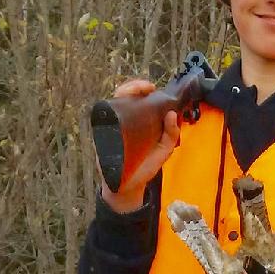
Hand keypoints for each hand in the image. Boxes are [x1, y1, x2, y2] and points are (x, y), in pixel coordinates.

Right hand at [99, 79, 180, 212]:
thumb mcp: (163, 151)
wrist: (128, 186)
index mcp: (141, 122)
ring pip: (113, 102)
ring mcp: (112, 126)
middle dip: (134, 87)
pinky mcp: (102, 134)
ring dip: (123, 92)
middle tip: (146, 89)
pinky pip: (103, 117)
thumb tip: (172, 115)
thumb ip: (171, 135)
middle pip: (125, 96)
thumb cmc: (144, 167)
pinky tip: (117, 105)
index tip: (152, 88)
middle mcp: (125, 121)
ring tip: (133, 92)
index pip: (140, 100)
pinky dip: (109, 108)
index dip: (144, 90)